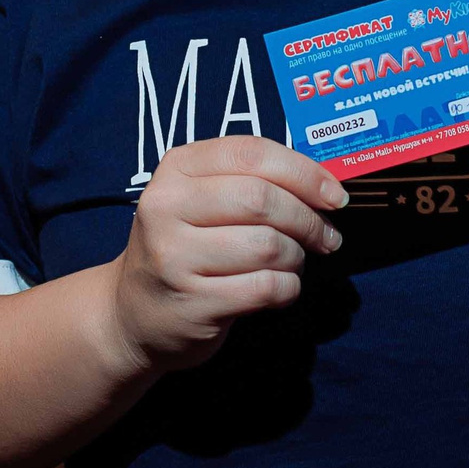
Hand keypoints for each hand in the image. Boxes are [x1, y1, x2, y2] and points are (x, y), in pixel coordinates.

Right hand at [109, 138, 347, 372]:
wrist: (133, 314)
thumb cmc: (186, 249)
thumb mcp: (202, 201)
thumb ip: (251, 182)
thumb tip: (326, 187)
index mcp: (176, 169)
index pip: (252, 154)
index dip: (305, 172)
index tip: (335, 196)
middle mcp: (167, 207)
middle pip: (262, 200)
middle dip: (308, 220)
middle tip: (327, 237)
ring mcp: (174, 257)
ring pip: (268, 247)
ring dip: (296, 258)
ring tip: (291, 263)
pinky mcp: (192, 303)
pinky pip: (265, 288)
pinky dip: (287, 289)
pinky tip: (279, 289)